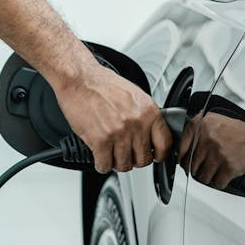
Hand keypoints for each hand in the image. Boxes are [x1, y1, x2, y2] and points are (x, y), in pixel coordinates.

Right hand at [54, 62, 173, 174]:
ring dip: (117, 162)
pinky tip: (99, 156)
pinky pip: (105, 165)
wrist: (79, 79)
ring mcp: (119, 133)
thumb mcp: (134, 95)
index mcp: (149, 111)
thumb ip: (145, 116)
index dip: (159, 154)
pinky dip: (101, 164)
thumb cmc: (103, 84)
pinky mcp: (100, 141)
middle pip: (144, 159)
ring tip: (111, 154)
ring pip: (124, 165)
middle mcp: (137, 123)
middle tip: (127, 154)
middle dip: (134, 160)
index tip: (155, 156)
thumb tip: (151, 134)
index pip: (165, 143)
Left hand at [179, 113, 244, 190]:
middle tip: (201, 168)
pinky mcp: (228, 167)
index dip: (182, 157)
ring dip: (208, 177)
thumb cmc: (242, 132)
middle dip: (196, 169)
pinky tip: (223, 176)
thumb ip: (201, 128)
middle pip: (191, 163)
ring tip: (214, 171)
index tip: (183, 161)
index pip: (183, 145)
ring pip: (203, 175)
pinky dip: (220, 182)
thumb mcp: (218, 120)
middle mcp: (209, 139)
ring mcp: (218, 154)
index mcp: (205, 126)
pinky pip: (217, 182)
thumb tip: (186, 141)